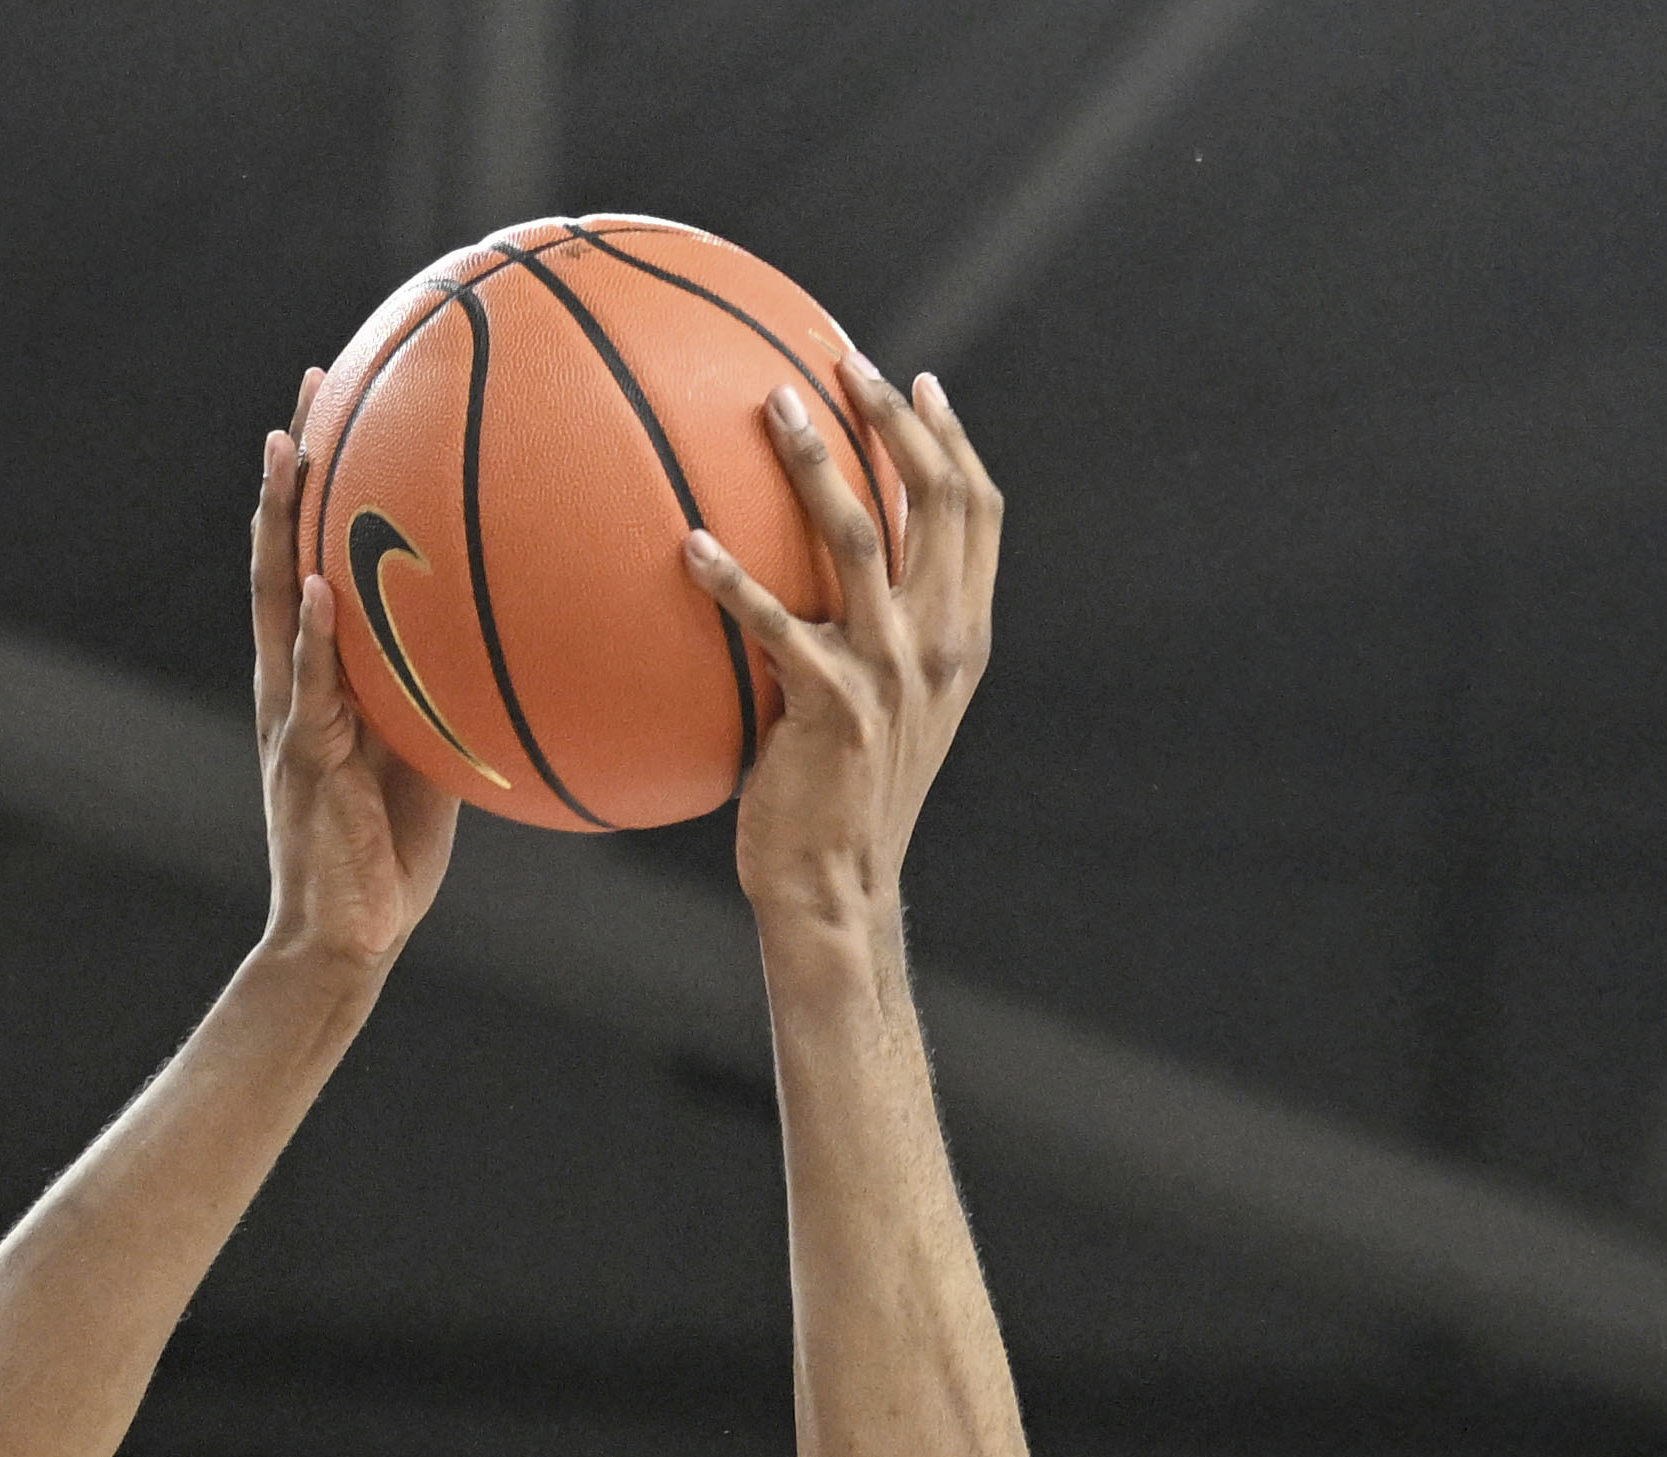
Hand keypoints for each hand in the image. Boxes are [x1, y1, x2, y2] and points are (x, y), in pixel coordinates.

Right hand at [250, 380, 458, 979]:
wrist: (348, 936)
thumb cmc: (394, 853)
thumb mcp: (437, 752)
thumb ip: (456, 691)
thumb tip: (526, 640)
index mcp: (324, 674)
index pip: (317, 556)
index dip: (327, 484)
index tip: (344, 402)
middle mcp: (295, 679)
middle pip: (283, 551)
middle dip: (295, 469)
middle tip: (311, 386)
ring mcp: (292, 715)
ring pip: (276, 599)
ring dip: (281, 523)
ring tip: (291, 451)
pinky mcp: (303, 759)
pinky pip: (310, 685)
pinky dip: (311, 634)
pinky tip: (318, 585)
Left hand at [683, 373, 999, 927]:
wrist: (836, 884)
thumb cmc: (842, 794)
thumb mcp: (886, 706)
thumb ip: (878, 632)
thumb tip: (821, 565)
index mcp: (961, 636)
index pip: (977, 513)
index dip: (950, 441)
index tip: (917, 381)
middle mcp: (939, 643)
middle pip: (934, 501)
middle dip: (891, 420)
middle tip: (839, 361)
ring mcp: (891, 674)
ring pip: (861, 538)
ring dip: (815, 463)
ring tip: (772, 405)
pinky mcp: (833, 708)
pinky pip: (777, 624)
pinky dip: (733, 579)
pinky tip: (689, 544)